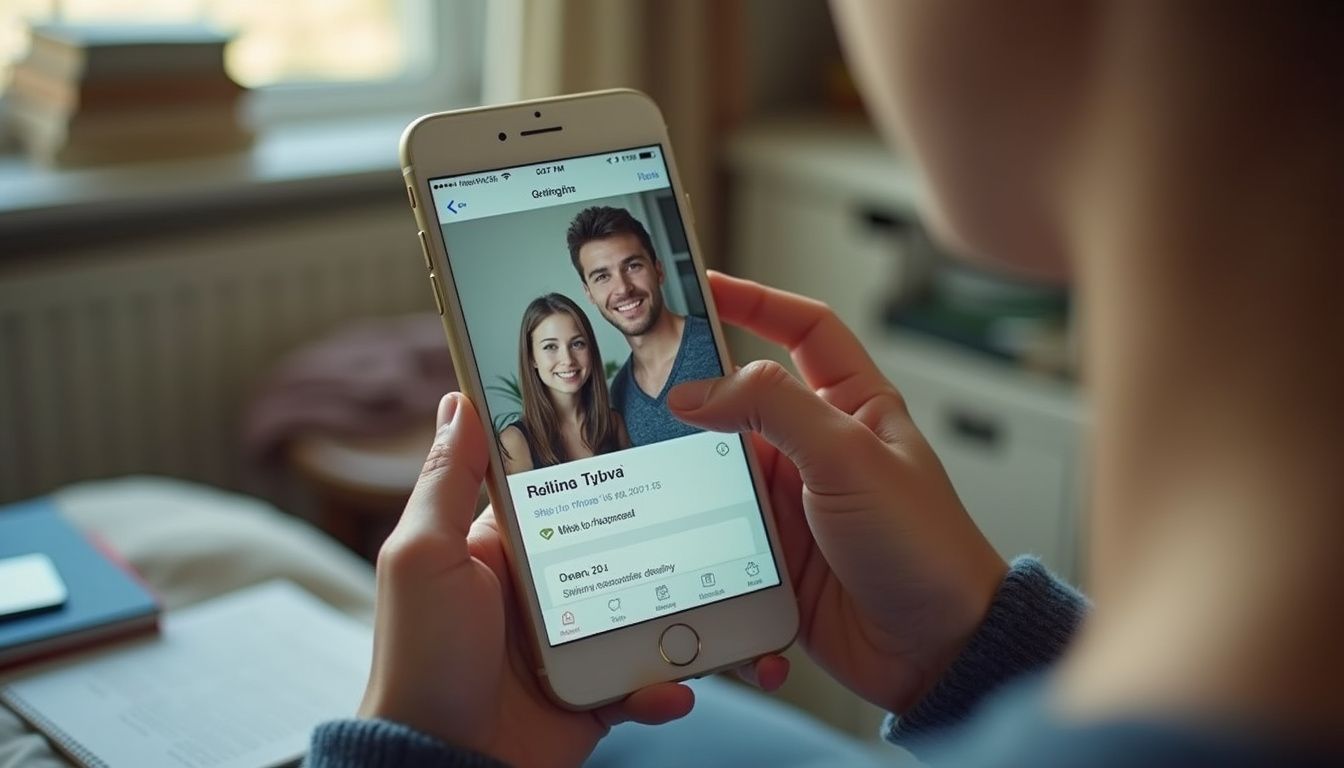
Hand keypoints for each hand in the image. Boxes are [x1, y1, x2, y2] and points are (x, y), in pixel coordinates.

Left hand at [358, 393, 692, 766]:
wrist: (440, 762)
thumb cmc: (419, 656)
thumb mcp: (424, 556)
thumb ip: (446, 480)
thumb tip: (458, 400)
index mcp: (505, 548)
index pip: (559, 489)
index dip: (597, 461)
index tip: (647, 427)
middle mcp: (546, 590)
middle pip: (621, 545)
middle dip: (663, 537)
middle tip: (706, 518)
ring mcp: (576, 642)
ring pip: (648, 610)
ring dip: (678, 614)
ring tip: (703, 612)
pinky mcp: (597, 692)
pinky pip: (648, 678)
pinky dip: (665, 684)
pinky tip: (667, 684)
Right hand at [670, 272, 1007, 713]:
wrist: (936, 652)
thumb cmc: (925, 549)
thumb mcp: (850, 458)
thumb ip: (775, 409)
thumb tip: (698, 390)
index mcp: (855, 406)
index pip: (803, 330)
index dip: (756, 301)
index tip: (702, 285)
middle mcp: (821, 449)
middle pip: (744, 400)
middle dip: (696, 392)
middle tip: (641, 380)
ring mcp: (794, 502)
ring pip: (720, 467)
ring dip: (688, 469)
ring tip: (642, 461)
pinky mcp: (772, 554)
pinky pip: (717, 529)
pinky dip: (693, 529)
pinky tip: (671, 530)